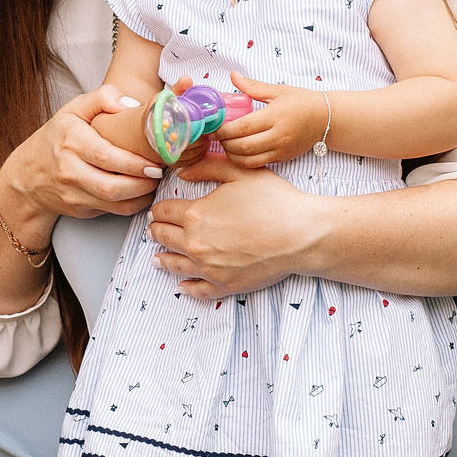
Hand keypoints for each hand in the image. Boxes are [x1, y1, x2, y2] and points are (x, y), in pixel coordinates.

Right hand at [6, 85, 162, 221]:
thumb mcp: (73, 109)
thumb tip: (130, 104)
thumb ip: (102, 98)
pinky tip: (141, 193)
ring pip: (115, 202)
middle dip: (142, 182)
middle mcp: (69, 170)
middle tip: (159, 171)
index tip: (154, 160)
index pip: (105, 156)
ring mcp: (74, 193)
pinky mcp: (81, 209)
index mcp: (71, 141)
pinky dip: (133, 204)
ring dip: (141, 195)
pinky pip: (114, 211)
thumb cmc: (56, 139)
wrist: (29, 175)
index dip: (134, 162)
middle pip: (111, 185)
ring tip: (153, 181)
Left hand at [146, 149, 320, 298]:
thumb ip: (207, 167)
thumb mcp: (240, 172)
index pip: (164, 212)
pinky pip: (197, 290)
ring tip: (157, 257)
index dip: (159, 209)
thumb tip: (181, 172)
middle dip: (157, 231)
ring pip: (174, 264)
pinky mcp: (225, 285)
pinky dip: (186, 287)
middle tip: (154, 229)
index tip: (157, 210)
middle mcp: (196, 244)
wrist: (302, 235)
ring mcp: (209, 268)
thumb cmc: (274, 200)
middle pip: (164, 237)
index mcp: (195, 215)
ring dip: (162, 259)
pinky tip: (182, 285)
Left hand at [216, 75, 323, 165]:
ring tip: (225, 143)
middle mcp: (278, 135)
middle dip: (224, 142)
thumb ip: (252, 86)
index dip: (224, 129)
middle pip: (243, 146)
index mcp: (275, 116)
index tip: (213, 126)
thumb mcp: (278, 90)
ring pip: (248, 159)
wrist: (326, 118)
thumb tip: (233, 76)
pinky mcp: (282, 158)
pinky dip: (243, 160)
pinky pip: (257, 164)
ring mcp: (280, 149)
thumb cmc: (302, 102)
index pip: (243, 127)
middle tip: (216, 135)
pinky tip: (237, 152)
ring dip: (231, 154)